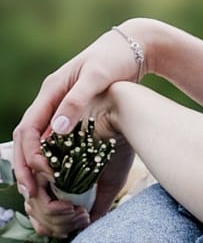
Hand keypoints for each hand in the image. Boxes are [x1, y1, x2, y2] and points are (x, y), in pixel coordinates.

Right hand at [12, 24, 146, 200]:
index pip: (27, 128)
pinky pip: (59, 141)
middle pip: (27, 138)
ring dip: (38, 167)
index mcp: (51, 91)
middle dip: (26, 166)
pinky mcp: (78, 115)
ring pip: (40, 142)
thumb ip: (77, 101)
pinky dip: (57, 161)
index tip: (37, 177)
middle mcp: (52, 100)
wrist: (135, 48)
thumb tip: (56, 129)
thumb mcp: (97, 77)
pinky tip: (63, 180)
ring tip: (43, 193)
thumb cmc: (116, 58)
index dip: (28, 154)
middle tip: (31, 194)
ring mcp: (63, 108)